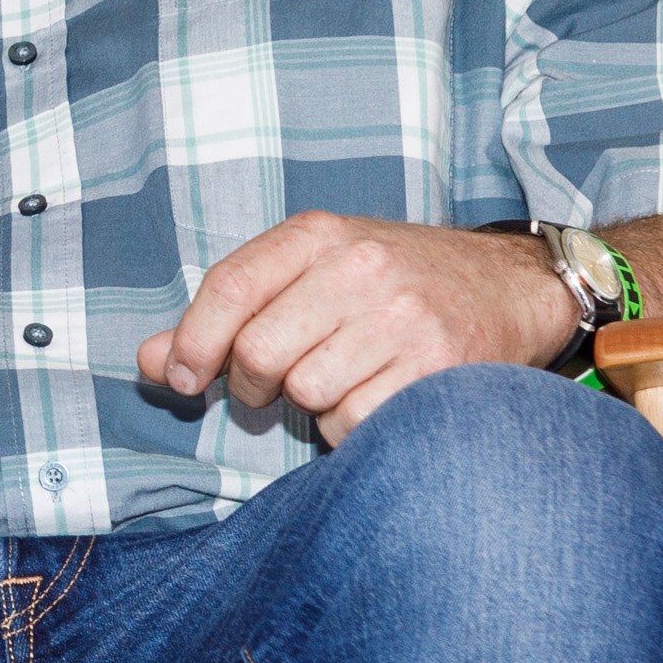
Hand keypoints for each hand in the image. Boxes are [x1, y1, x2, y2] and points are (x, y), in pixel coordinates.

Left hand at [134, 212, 574, 443]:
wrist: (515, 285)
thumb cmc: (396, 285)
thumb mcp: (311, 274)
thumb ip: (228, 313)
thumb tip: (147, 361)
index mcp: (319, 234)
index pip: (227, 287)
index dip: (191, 343)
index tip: (181, 379)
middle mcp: (361, 267)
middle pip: (258, 352)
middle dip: (253, 384)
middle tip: (280, 383)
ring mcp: (403, 316)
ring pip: (306, 394)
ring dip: (312, 406)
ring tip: (346, 380)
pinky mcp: (439, 365)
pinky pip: (354, 422)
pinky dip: (353, 427)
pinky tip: (379, 398)